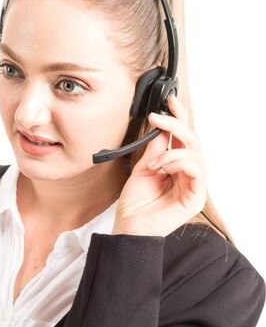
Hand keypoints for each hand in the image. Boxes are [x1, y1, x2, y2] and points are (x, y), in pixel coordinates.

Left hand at [113, 95, 206, 236]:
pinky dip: (178, 163)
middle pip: (192, 141)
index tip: (170, 101)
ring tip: (154, 163)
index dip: (178, 118)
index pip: (182, 138)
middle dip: (176, 125)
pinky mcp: (196, 197)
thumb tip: (161, 129)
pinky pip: (196, 170)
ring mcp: (193, 185)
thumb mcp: (142, 168)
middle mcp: (187, 173)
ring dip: (172, 152)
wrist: (129, 226)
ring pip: (195, 154)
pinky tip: (163, 168)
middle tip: (158, 118)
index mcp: (175, 166)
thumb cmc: (135, 202)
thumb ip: (155, 150)